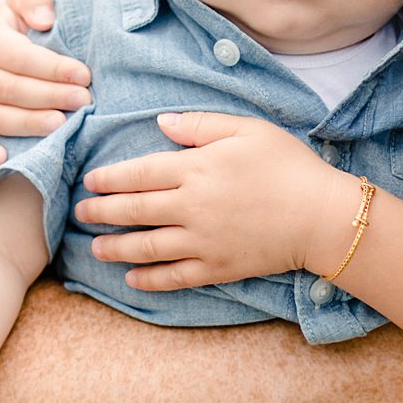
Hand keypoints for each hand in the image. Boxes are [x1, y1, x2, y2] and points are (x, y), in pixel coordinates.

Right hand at [0, 0, 87, 167]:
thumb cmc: (22, 30)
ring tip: (61, 125)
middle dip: (50, 96)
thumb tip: (44, 20)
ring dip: (28, 123)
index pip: (20, 57)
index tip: (85, 75)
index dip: (53, 67)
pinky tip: (2, 158)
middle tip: (84, 101)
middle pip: (10, 89)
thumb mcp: (26, 4)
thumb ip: (34, 0)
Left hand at [77, 111, 357, 290]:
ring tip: (96, 248)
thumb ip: (200, 125)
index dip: (110, 179)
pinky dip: (150, 279)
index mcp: (196, 169)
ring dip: (116, 248)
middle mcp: (191, 207)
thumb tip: (161, 123)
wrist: (321, 217)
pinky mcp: (216, 268)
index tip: (90, 181)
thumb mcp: (247, 129)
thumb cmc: (288, 166)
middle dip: (102, 212)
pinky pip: (174, 276)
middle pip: (134, 211)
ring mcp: (202, 241)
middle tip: (80, 213)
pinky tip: (132, 279)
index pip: (139, 174)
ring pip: (146, 247)